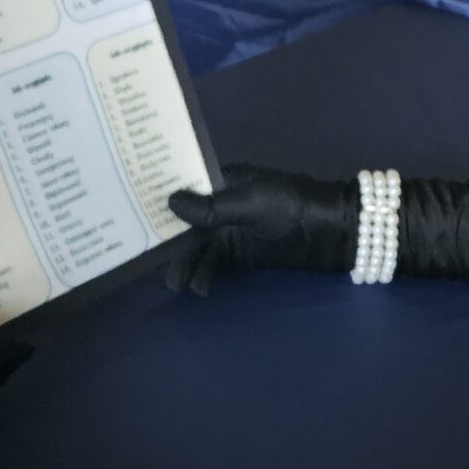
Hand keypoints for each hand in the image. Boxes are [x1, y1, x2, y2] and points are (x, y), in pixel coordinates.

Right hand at [162, 166, 355, 293]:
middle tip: (158, 265)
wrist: (334, 231)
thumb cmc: (293, 206)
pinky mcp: (242, 255)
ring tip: (179, 284)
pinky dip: (205, 274)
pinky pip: (215, 264)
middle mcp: (221, 205)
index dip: (160, 202)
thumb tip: (169, 203)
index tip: (134, 217)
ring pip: (199, 248)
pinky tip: (201, 287)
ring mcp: (231, 231)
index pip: (185, 189)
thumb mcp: (252, 202)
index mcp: (223, 181)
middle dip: (171, 244)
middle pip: (187, 225)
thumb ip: (212, 207)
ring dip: (187, 264)